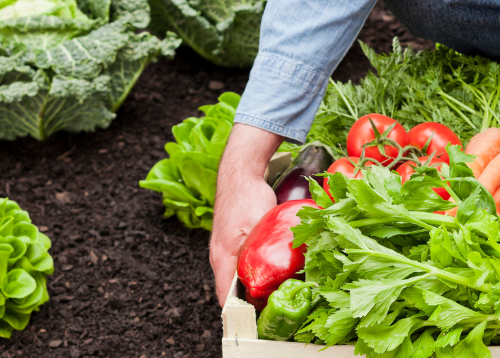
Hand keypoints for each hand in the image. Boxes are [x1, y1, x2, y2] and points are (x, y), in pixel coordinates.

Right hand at [211, 124, 283, 305]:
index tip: (260, 326)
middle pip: (234, 294)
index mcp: (222, 260)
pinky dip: (256, 276)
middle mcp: (221, 260)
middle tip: (276, 315)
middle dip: (253, 306)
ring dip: (256, 291)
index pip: (227, 301)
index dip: (243, 317)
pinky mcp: (235, 245)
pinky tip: (275, 276)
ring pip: (240, 280)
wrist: (240, 172)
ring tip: (278, 299)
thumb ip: (256, 254)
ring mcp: (227, 252)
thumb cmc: (246, 197)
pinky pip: (243, 268)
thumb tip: (263, 281)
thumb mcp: (255, 228)